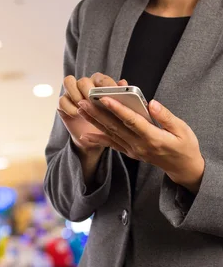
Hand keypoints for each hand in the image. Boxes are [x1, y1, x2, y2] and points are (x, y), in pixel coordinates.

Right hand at [58, 73, 127, 153]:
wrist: (96, 137)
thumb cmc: (109, 122)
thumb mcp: (118, 112)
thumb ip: (122, 96)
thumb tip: (123, 82)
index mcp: (100, 84)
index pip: (101, 78)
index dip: (106, 85)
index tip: (111, 93)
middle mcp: (85, 85)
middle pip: (83, 79)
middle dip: (88, 90)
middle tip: (93, 101)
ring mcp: (72, 93)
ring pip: (69, 82)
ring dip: (76, 95)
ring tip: (83, 108)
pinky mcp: (63, 103)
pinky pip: (62, 100)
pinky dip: (69, 108)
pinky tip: (76, 115)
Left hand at [78, 97, 204, 193]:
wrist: (182, 167)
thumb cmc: (185, 145)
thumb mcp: (182, 129)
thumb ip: (166, 116)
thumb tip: (151, 103)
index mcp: (153, 137)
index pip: (132, 121)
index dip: (117, 109)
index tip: (105, 98)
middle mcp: (139, 145)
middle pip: (115, 126)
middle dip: (98, 113)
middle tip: (83, 101)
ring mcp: (133, 150)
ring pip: (110, 134)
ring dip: (94, 121)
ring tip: (81, 109)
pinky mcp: (130, 152)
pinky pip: (111, 144)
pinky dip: (98, 139)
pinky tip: (84, 135)